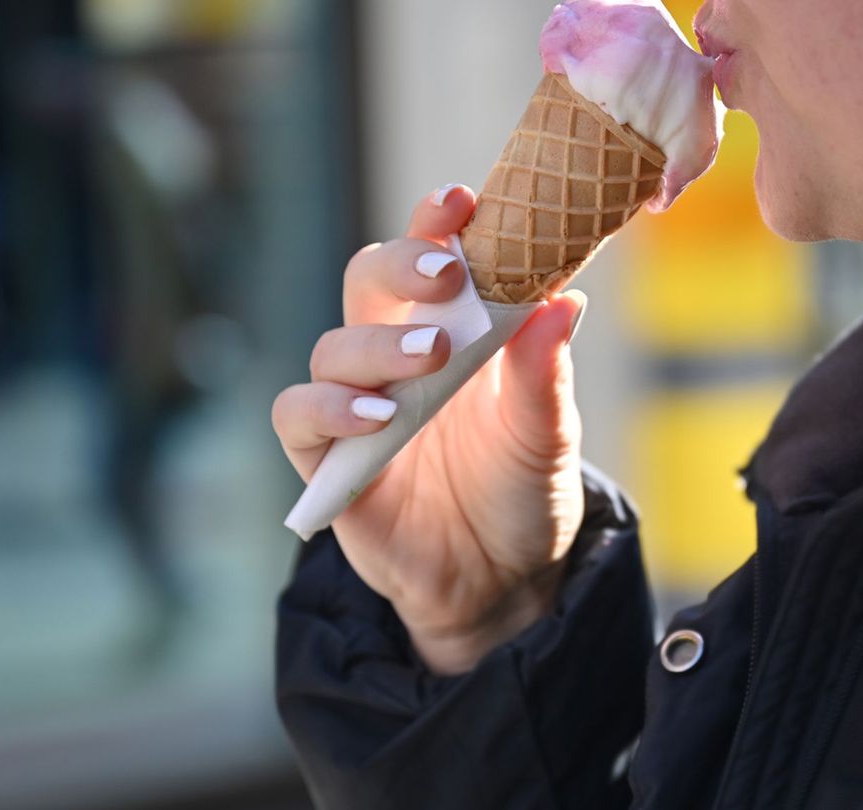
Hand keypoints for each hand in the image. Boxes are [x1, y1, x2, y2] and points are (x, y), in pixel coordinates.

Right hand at [272, 185, 587, 673]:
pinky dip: (329, 408)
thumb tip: (563, 300)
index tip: (464, 201)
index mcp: (453, 328)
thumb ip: (544, 375)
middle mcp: (396, 354)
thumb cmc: (521, 492)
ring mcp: (356, 404)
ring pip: (333, 346)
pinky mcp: (326, 459)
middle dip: (399, 262)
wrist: (498, 581)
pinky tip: (377, 417)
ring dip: (376, 344)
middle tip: (446, 273)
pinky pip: (299, 415)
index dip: (438, 222)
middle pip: (366, 278)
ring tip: (428, 358)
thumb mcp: (547, 437)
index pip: (433, 255)